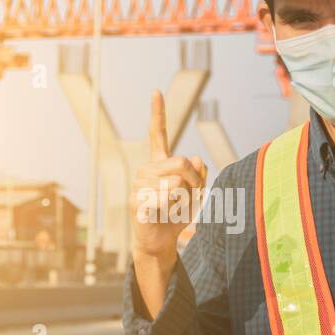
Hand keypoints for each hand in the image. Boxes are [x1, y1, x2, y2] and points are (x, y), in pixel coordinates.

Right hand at [129, 90, 206, 263]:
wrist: (160, 242)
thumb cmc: (176, 215)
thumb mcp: (195, 192)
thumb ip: (198, 173)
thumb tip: (194, 158)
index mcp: (158, 164)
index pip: (157, 134)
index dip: (158, 113)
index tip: (156, 92)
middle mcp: (146, 170)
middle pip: (180, 162)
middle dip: (194, 181)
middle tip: (190, 197)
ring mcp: (139, 185)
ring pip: (176, 182)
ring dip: (184, 198)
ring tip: (174, 209)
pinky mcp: (137, 201)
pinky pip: (166, 197)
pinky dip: (173, 208)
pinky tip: (163, 215)